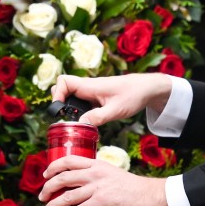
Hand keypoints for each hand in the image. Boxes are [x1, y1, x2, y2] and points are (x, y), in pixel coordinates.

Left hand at [39, 155, 168, 205]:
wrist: (149, 195)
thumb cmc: (132, 188)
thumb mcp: (112, 174)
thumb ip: (98, 178)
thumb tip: (83, 190)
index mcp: (97, 164)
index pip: (69, 160)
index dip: (53, 167)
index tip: (46, 175)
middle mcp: (95, 174)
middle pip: (63, 177)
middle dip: (48, 187)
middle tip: (42, 195)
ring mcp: (98, 188)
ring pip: (67, 196)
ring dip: (52, 205)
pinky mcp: (102, 203)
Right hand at [51, 73, 171, 125]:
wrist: (147, 89)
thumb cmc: (133, 95)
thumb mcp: (116, 110)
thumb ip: (97, 117)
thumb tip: (80, 124)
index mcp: (89, 86)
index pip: (63, 81)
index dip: (57, 94)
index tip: (60, 110)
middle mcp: (88, 87)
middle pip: (63, 88)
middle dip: (60, 102)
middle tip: (66, 118)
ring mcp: (92, 92)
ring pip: (71, 95)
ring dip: (69, 107)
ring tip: (75, 122)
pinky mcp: (96, 97)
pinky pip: (81, 101)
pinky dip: (79, 110)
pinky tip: (86, 121)